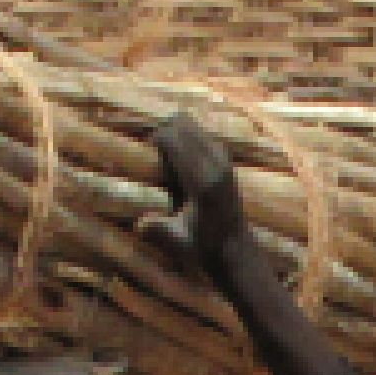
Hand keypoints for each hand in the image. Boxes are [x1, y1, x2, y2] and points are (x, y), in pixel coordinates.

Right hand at [145, 113, 272, 302]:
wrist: (236, 248)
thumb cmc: (203, 247)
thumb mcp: (179, 241)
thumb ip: (160, 231)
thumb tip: (139, 224)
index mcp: (202, 182)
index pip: (174, 140)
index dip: (156, 137)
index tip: (144, 146)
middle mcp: (216, 166)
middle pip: (185, 126)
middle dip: (165, 129)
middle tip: (152, 144)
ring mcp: (224, 162)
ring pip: (197, 127)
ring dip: (178, 130)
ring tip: (164, 142)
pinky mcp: (228, 163)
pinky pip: (206, 136)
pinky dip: (191, 136)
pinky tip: (181, 147)